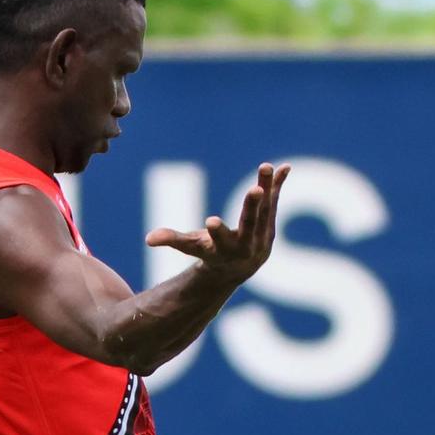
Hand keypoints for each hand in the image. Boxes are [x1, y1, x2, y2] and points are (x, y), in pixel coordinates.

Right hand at [145, 162, 291, 283]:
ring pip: (265, 209)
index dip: (216, 232)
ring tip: (265, 167)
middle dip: (251, 207)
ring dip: (266, 187)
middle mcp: (245, 245)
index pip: (219, 241)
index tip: (211, 221)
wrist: (239, 268)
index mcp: (223, 249)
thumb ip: (172, 240)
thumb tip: (149, 239)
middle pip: (249, 224)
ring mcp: (261, 236)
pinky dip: (278, 185)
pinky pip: (275, 202)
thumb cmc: (210, 253)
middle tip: (255, 190)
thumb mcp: (191, 247)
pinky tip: (285, 167)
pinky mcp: (270, 225)